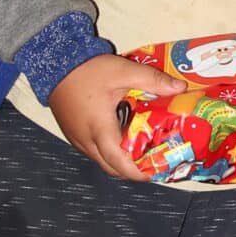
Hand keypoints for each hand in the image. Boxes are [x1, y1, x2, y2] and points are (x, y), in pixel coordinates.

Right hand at [49, 53, 181, 180]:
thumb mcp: (124, 72)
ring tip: (140, 150)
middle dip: (131, 170)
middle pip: (111, 167)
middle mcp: (85, 140)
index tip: (154, 172)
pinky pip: (92, 150)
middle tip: (152, 161)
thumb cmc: (88, 70)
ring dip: (119, 161)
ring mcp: (76, 138)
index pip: (119, 163)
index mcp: (99, 129)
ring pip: (100, 159)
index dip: (137, 173)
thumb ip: (153, 80)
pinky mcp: (72, 133)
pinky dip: (108, 151)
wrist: (55, 63)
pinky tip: (121, 137)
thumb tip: (180, 88)